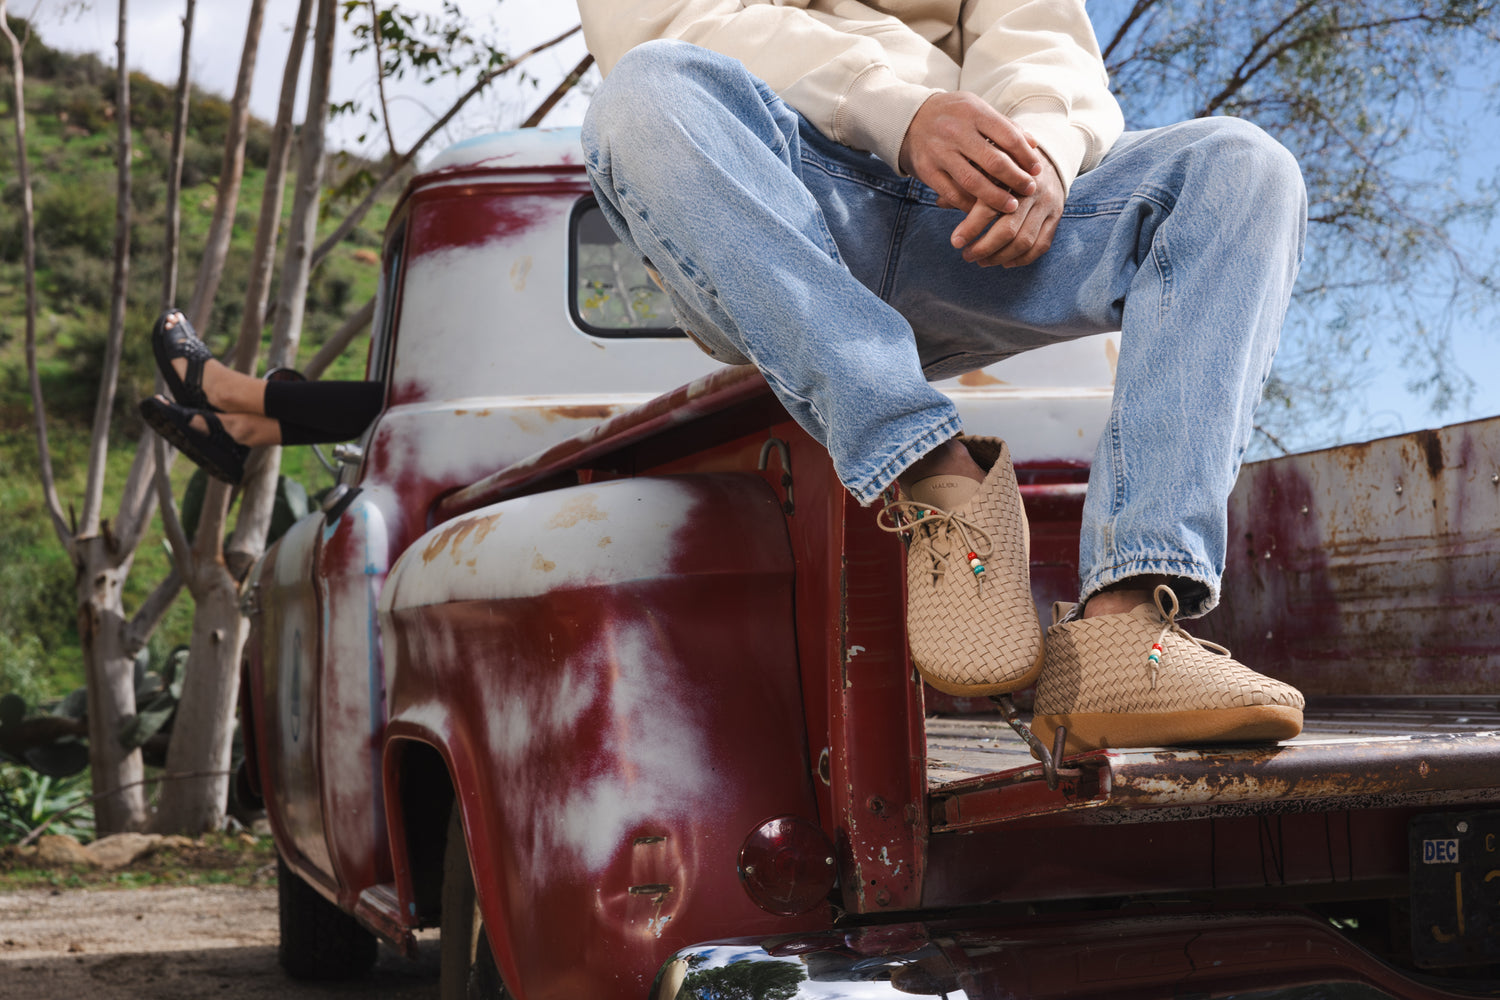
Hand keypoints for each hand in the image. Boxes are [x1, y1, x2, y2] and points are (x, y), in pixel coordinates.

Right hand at [899, 92, 1042, 216]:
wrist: (909, 119)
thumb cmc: (952, 115)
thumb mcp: (977, 109)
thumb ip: (1004, 126)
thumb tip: (1033, 145)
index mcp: (973, 112)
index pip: (1008, 137)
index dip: (1026, 156)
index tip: (1037, 170)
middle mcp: (956, 131)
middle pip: (993, 162)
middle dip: (1015, 179)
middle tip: (1029, 190)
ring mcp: (939, 152)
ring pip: (973, 182)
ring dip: (995, 198)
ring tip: (1011, 206)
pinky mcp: (927, 170)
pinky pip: (952, 193)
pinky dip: (969, 205)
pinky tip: (982, 210)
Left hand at [951, 153, 1063, 267]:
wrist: (1044, 155)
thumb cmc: (1005, 163)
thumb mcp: (984, 165)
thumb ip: (964, 183)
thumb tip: (940, 202)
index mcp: (1010, 174)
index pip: (989, 207)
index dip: (970, 228)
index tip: (955, 242)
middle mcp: (1031, 189)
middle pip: (1008, 229)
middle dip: (984, 247)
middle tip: (966, 255)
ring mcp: (1047, 203)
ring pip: (1024, 241)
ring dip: (1000, 257)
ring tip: (981, 261)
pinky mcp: (1056, 215)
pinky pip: (1041, 245)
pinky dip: (1022, 259)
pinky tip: (1005, 263)